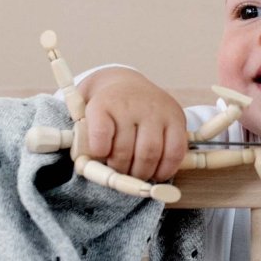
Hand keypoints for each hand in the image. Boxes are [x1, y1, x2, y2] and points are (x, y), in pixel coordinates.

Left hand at [78, 68, 187, 182]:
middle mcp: (131, 104)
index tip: (100, 157)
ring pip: (151, 153)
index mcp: (103, 103)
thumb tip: (87, 168)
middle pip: (126, 149)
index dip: (99, 152)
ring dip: (142, 172)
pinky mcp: (176, 118)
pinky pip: (175, 151)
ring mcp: (156, 110)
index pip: (100, 132)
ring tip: (136, 173)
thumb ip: (83, 140)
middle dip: (121, 169)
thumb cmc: (108, 112)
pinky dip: (166, 169)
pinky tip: (157, 172)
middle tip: (119, 173)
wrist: (129, 86)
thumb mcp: (88, 118)